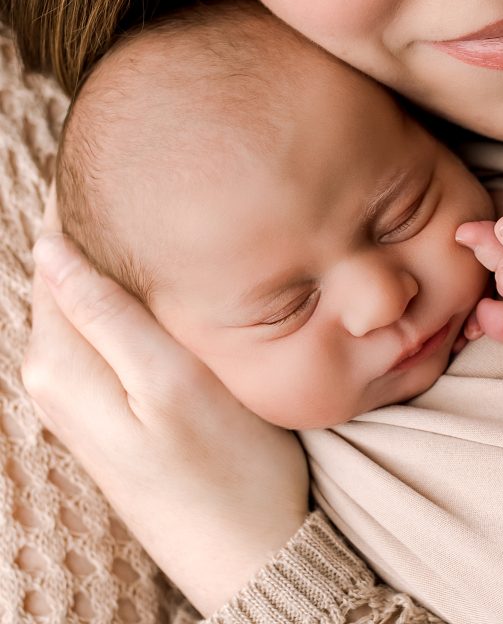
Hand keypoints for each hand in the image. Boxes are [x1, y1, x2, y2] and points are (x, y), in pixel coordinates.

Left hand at [23, 199, 308, 615]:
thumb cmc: (224, 470)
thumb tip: (49, 245)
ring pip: (89, 297)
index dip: (81, 202)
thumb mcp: (169, 385)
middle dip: (99, 223)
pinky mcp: (110, 405)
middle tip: (154, 170)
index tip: (118, 152)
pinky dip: (128, 291)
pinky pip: (105, 326)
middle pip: (67, 271)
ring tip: (164, 209)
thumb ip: (107, 316)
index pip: (53, 254)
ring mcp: (83, 394)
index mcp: (60, 365)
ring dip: (118, 255)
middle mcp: (56, 378)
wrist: (249, 553)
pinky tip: (166, 275)